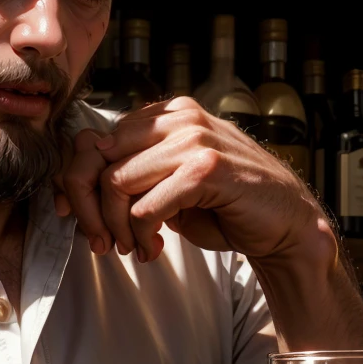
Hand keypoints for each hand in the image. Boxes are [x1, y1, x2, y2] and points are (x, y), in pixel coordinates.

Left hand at [55, 98, 327, 265]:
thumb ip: (136, 176)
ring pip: (117, 183)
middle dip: (92, 210)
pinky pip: (145, 205)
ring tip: (134, 248)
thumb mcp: (171, 185)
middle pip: (98, 159)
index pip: (99, 141)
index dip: (79, 185)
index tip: (80, 219)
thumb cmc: (227, 207)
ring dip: (117, 226)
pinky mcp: (205, 168)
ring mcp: (194, 139)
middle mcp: (180, 118)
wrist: (285, 225)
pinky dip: (141, 233)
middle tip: (105, 243)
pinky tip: (154, 249)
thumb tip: (77, 190)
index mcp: (169, 115)